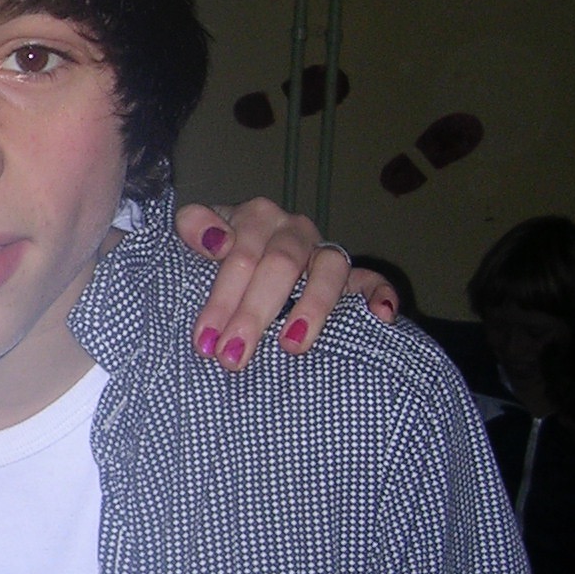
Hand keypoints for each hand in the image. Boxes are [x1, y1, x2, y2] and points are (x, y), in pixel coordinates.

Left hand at [177, 199, 398, 371]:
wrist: (239, 253)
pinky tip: (380, 318)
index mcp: (256, 217)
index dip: (222, 299)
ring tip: (291, 346)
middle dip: (254, 314)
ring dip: (312, 307)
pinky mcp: (353, 274)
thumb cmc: (216, 251)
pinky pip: (373, 279)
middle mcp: (293, 230)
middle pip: (280, 266)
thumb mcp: (194, 232)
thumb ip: (194, 226)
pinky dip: (379, 294)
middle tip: (233, 356)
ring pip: (330, 268)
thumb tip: (214, 241)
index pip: (240, 256)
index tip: (205, 340)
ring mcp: (324, 250)